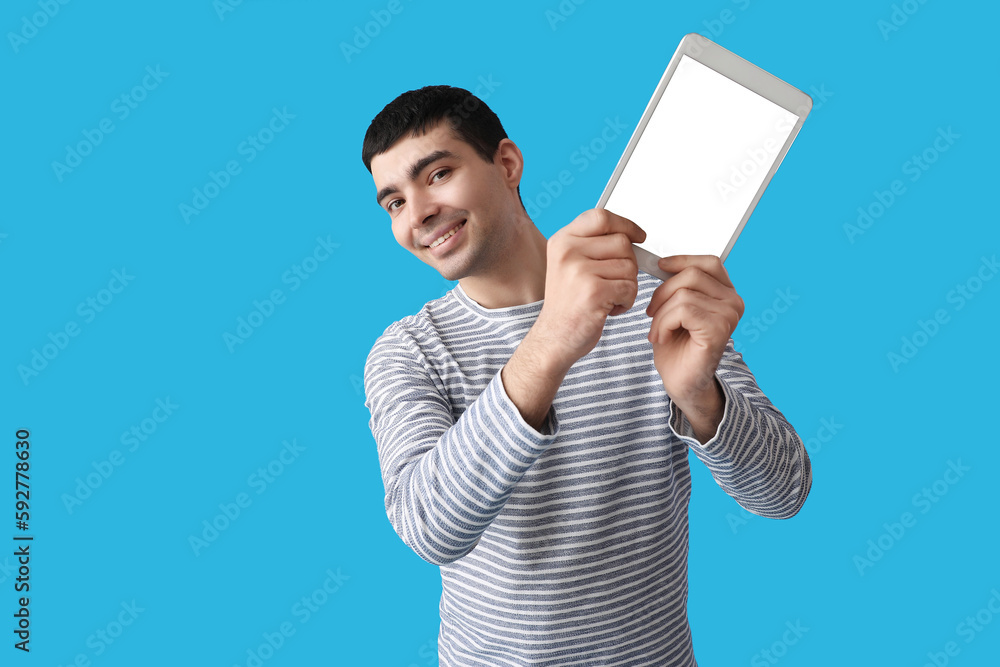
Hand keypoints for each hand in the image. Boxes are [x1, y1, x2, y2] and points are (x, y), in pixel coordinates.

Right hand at [532, 209, 645, 371]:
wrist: (554, 338)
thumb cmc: (567, 305)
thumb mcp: (570, 265)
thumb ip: (594, 244)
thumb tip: (631, 233)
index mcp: (562, 241)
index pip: (601, 217)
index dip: (625, 224)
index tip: (638, 236)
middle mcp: (568, 252)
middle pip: (622, 243)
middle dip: (628, 265)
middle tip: (612, 283)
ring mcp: (579, 271)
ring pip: (630, 267)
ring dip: (627, 286)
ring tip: (606, 298)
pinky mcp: (593, 291)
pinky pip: (630, 287)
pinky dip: (626, 301)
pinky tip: (607, 309)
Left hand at [645, 255, 743, 440]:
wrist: (680, 382)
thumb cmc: (678, 347)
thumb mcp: (675, 306)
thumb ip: (677, 284)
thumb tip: (663, 262)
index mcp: (726, 293)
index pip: (708, 263)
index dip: (682, 261)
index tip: (660, 266)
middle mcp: (733, 302)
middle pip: (692, 274)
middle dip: (663, 292)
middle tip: (652, 313)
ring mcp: (729, 316)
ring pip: (683, 294)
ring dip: (661, 314)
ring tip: (658, 331)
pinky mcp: (718, 330)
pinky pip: (682, 310)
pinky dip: (664, 323)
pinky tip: (662, 337)